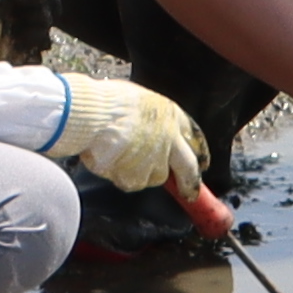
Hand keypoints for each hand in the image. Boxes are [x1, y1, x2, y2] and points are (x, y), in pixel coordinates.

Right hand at [40, 73, 205, 193]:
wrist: (92, 116)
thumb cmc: (106, 102)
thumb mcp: (136, 98)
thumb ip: (147, 117)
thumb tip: (144, 128)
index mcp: (170, 114)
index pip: (194, 136)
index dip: (198, 151)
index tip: (200, 162)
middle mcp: (169, 139)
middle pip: (188, 168)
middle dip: (190, 182)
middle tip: (190, 193)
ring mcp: (155, 160)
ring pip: (153, 176)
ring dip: (140, 172)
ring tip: (118, 156)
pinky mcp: (138, 177)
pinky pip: (130, 181)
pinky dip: (119, 175)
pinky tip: (107, 160)